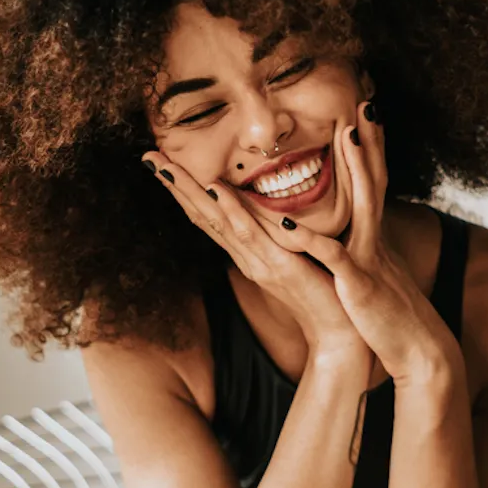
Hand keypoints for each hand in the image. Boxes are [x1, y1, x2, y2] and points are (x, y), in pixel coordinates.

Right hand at [140, 142, 369, 361]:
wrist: (339, 332)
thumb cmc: (322, 292)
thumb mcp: (294, 257)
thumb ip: (278, 236)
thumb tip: (268, 210)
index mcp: (248, 253)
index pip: (209, 216)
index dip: (185, 190)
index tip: (164, 163)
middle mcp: (246, 257)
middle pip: (203, 216)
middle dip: (175, 185)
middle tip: (148, 156)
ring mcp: (259, 262)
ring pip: (217, 221)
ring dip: (190, 192)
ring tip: (166, 166)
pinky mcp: (280, 267)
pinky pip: (252, 235)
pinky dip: (232, 211)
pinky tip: (217, 191)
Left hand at [284, 101, 465, 388]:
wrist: (419, 353)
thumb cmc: (391, 318)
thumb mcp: (377, 277)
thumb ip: (364, 253)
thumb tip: (354, 239)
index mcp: (373, 239)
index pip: (373, 186)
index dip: (370, 152)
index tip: (365, 118)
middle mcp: (374, 241)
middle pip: (375, 182)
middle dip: (371, 143)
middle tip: (366, 104)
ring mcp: (369, 259)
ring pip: (363, 205)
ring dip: (357, 169)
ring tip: (347, 135)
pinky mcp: (358, 284)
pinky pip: (333, 256)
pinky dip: (310, 238)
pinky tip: (289, 221)